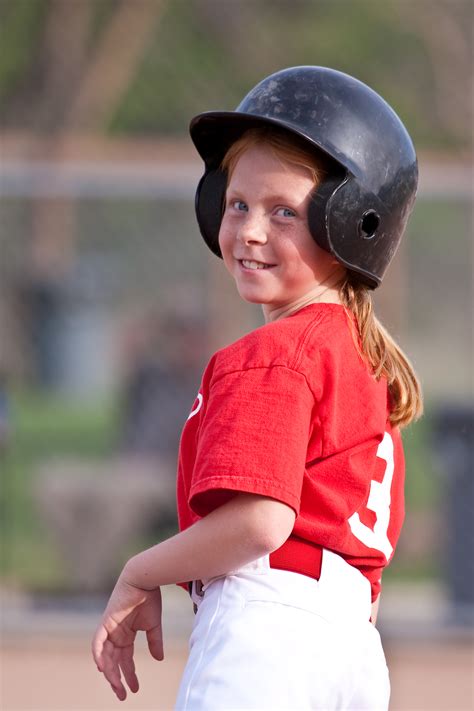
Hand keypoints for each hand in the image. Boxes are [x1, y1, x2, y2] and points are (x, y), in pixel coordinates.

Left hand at [91, 574, 163, 700]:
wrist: (144, 579)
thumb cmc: (150, 598)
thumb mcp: (154, 625)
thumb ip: (155, 642)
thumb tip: (159, 659)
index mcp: (126, 635)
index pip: (125, 660)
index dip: (129, 674)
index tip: (135, 689)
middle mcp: (116, 634)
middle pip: (114, 661)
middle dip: (117, 679)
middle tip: (122, 695)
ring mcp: (109, 628)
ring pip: (106, 656)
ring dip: (110, 672)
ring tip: (116, 686)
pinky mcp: (106, 622)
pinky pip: (98, 642)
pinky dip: (99, 655)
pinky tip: (103, 668)